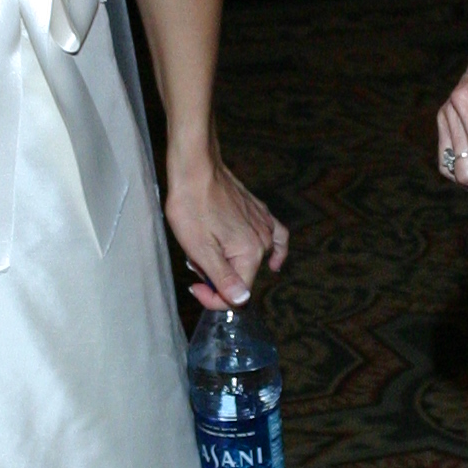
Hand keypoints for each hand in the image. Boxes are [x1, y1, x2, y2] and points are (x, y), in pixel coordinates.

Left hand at [166, 154, 288, 309]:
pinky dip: (276, 252)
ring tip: (210, 253)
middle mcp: (264, 241)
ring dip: (230, 264)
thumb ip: (222, 278)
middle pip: (243, 278)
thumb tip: (241, 299)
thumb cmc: (192, 206)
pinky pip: (276, 238)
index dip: (213, 298)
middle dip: (217, 278)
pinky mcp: (261, 213)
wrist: (195, 168)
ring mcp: (264, 225)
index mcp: (250, 254)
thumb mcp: (200, 249)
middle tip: (194, 261)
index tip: (195, 285)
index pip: (237, 295)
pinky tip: (274, 261)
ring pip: (252, 260)